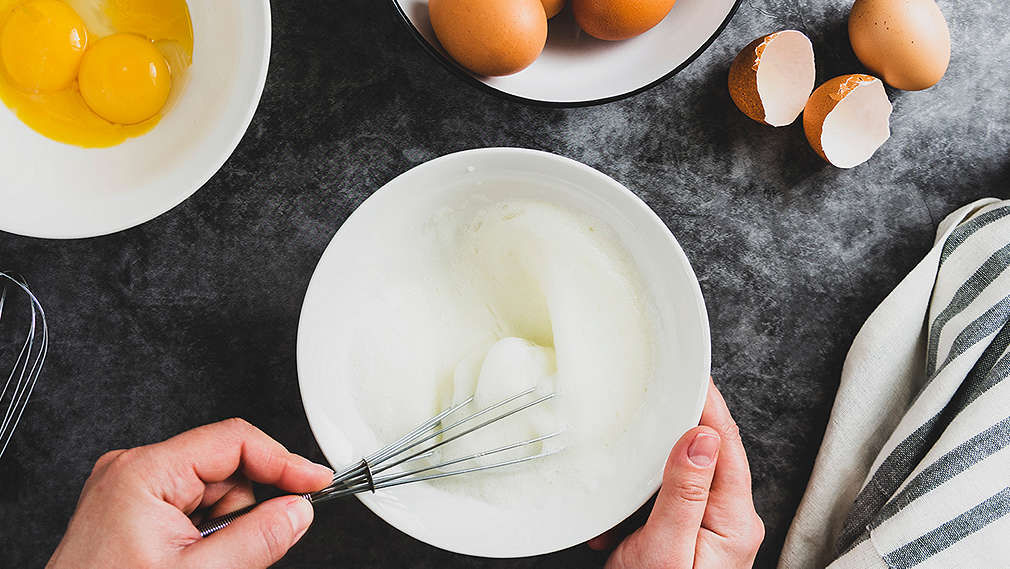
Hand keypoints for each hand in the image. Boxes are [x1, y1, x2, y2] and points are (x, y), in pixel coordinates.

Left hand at [47, 419, 333, 568]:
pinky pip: (196, 509)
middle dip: (246, 510)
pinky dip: (209, 536)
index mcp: (145, 473)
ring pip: (217, 492)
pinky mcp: (136, 510)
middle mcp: (135, 472)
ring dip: (227, 528)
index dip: (284, 461)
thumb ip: (257, 540)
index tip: (317, 482)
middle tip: (235, 552)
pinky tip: (192, 560)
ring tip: (203, 562)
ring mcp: (133, 490)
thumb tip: (298, 511)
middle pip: (228, 468)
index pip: (234, 441)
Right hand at [589, 379, 763, 567]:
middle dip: (672, 431)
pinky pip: (668, 499)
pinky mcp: (689, 536)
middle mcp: (729, 521)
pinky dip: (638, 501)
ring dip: (648, 473)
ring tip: (623, 470)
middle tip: (653, 400)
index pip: (726, 444)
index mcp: (733, 521)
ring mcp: (711, 528)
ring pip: (682, 474)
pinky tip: (618, 516)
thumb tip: (700, 437)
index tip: (691, 374)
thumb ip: (684, 494)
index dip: (708, 404)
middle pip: (706, 454)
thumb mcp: (665, 549)